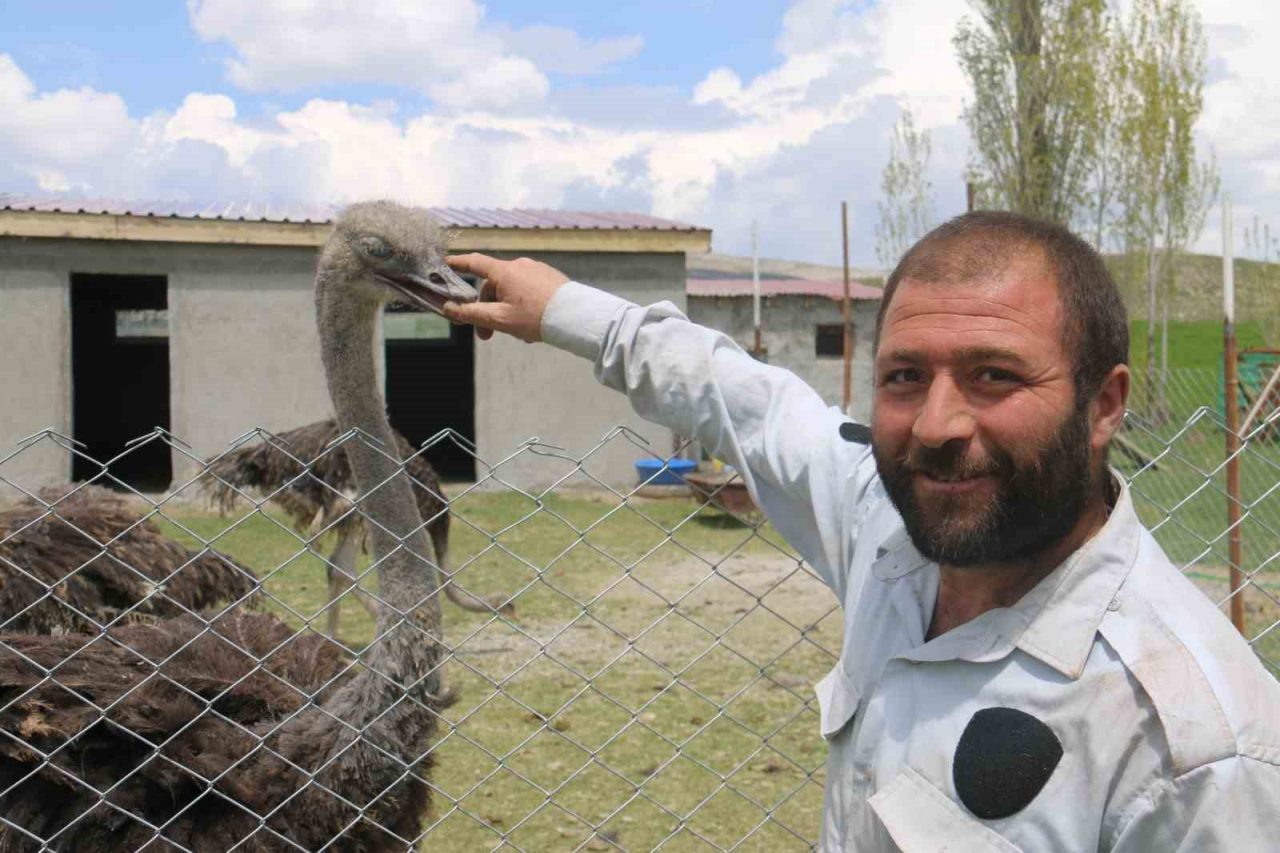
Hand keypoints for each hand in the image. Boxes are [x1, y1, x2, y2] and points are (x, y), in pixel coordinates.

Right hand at [442, 254, 569, 341]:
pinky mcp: (550, 278)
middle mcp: (520, 265)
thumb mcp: (500, 319)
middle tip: (487, 335)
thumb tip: (449, 309)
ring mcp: (537, 270)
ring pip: (511, 291)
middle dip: (487, 310)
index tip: (445, 263)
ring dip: (507, 312)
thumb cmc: (536, 317)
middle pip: (494, 286)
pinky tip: (532, 327)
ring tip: (518, 334)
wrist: (576, 317)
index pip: (474, 262)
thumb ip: (472, 314)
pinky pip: (528, 290)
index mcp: (505, 271)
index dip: (458, 263)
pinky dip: (523, 306)